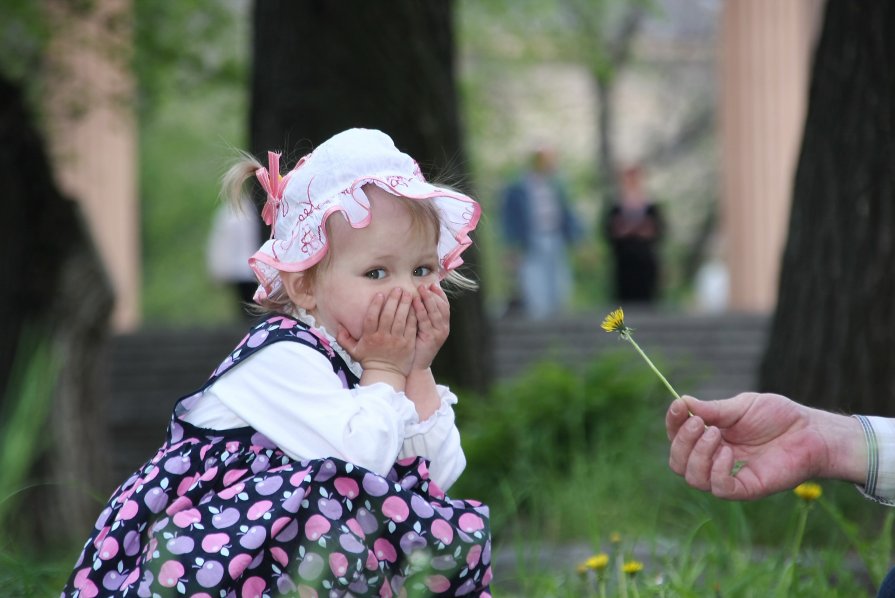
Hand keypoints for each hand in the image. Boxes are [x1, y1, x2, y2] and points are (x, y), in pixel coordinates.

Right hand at [337, 288, 416, 378]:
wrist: (386, 375)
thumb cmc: (369, 361)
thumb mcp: (353, 351)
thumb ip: (344, 338)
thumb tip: (338, 325)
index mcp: (370, 337)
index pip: (372, 318)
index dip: (375, 305)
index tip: (380, 294)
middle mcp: (383, 337)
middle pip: (388, 315)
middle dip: (393, 300)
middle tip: (398, 288)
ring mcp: (397, 341)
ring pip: (401, 319)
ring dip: (405, 305)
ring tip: (408, 294)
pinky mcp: (408, 344)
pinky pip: (411, 327)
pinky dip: (413, 316)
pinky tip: (415, 306)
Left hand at [411, 283, 449, 370]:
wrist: (415, 366)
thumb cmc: (416, 344)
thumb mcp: (421, 327)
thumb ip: (422, 313)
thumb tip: (418, 294)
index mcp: (443, 324)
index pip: (444, 305)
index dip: (439, 294)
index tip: (432, 284)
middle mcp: (444, 328)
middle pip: (441, 307)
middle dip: (433, 294)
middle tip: (425, 285)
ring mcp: (439, 333)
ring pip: (435, 312)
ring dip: (428, 299)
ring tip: (420, 289)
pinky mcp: (431, 338)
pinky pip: (425, 321)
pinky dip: (421, 309)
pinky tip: (415, 302)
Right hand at [666, 393, 863, 499]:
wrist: (811, 431)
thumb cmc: (778, 417)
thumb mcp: (741, 406)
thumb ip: (713, 409)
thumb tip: (682, 402)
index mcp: (709, 439)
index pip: (677, 438)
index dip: (672, 424)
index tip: (678, 406)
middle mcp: (714, 460)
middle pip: (677, 462)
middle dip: (682, 441)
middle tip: (700, 423)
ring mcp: (730, 476)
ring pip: (693, 478)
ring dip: (697, 454)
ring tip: (717, 434)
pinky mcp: (747, 489)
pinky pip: (719, 489)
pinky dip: (717, 471)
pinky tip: (728, 453)